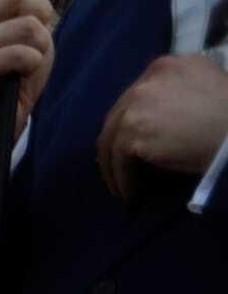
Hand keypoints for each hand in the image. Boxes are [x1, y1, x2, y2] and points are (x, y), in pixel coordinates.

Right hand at [0, 0, 56, 191]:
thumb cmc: (15, 83)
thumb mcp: (35, 40)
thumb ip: (36, 14)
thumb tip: (37, 5)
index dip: (35, 4)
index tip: (38, 22)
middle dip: (41, 24)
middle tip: (33, 50)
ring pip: (25, 27)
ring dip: (38, 50)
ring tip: (26, 68)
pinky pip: (17, 54)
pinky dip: (30, 64)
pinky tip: (20, 78)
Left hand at [97, 55, 227, 201]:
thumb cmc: (227, 114)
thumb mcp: (205, 84)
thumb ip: (178, 89)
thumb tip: (156, 115)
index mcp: (165, 67)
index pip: (135, 96)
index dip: (130, 121)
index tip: (129, 141)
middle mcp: (146, 81)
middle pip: (117, 116)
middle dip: (114, 143)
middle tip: (117, 165)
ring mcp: (136, 105)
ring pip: (111, 139)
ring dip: (112, 166)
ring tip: (119, 185)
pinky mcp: (133, 131)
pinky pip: (118, 160)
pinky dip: (122, 178)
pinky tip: (129, 192)